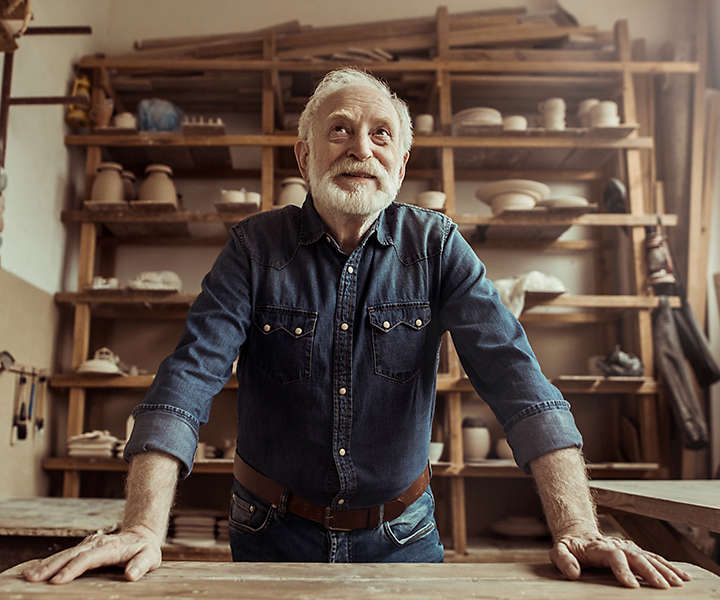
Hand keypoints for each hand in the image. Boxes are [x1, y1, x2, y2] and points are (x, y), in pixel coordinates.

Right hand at [22, 525, 161, 583]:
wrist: (140, 535)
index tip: (57, 580)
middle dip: (51, 566)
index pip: (89, 558)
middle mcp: (96, 543)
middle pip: (71, 555)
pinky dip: (50, 561)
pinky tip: (37, 569)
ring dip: (46, 564)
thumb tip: (130, 575)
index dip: (73, 569)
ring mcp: (88, 544)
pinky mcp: (83, 548)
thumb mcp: (150, 557)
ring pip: (65, 554)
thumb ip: (141, 565)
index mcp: (111, 547)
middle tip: (33, 578)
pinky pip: (65, 555)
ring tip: (29, 575)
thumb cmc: (145, 550)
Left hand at [551, 533, 691, 588]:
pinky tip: (683, 577)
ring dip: (665, 570)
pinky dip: (670, 567)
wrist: (579, 534)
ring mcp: (629, 548)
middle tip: (663, 587)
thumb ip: (563, 560)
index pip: (614, 557)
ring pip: (650, 557)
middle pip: (637, 557)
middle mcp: (618, 546)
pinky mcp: (636, 552)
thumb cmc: (569, 547)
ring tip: (678, 583)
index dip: (623, 570)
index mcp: (600, 547)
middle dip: (650, 572)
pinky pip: (655, 558)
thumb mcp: (558, 551)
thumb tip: (573, 573)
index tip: (631, 585)